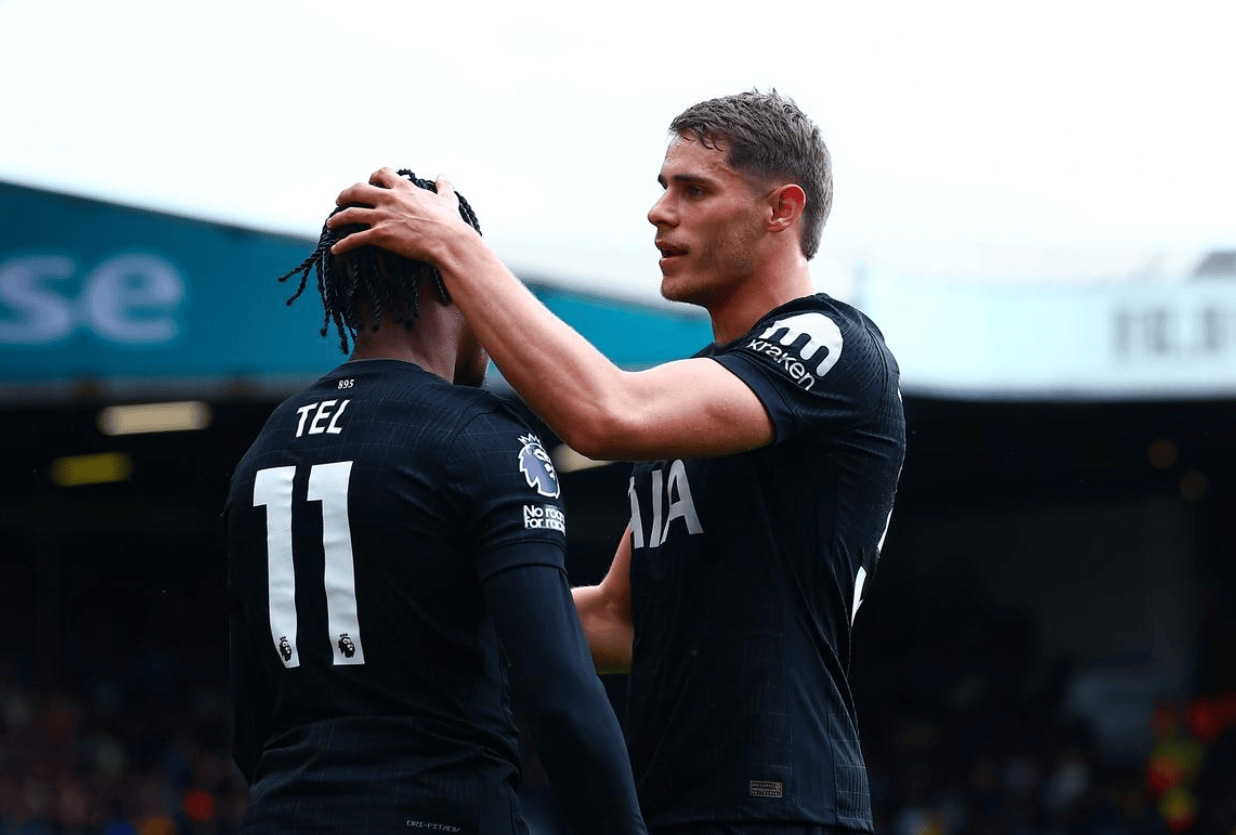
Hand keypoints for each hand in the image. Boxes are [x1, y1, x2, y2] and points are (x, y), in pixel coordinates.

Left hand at [328, 167, 473, 261]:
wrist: (449, 242)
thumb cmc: (450, 223)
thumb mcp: (447, 200)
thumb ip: (443, 187)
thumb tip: (443, 176)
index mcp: (404, 188)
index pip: (382, 174)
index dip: (373, 177)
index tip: (370, 181)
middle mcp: (389, 199)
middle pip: (358, 190)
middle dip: (346, 195)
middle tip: (340, 200)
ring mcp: (382, 217)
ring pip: (350, 213)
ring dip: (338, 218)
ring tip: (331, 224)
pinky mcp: (380, 236)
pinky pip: (354, 239)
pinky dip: (342, 245)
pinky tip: (335, 250)